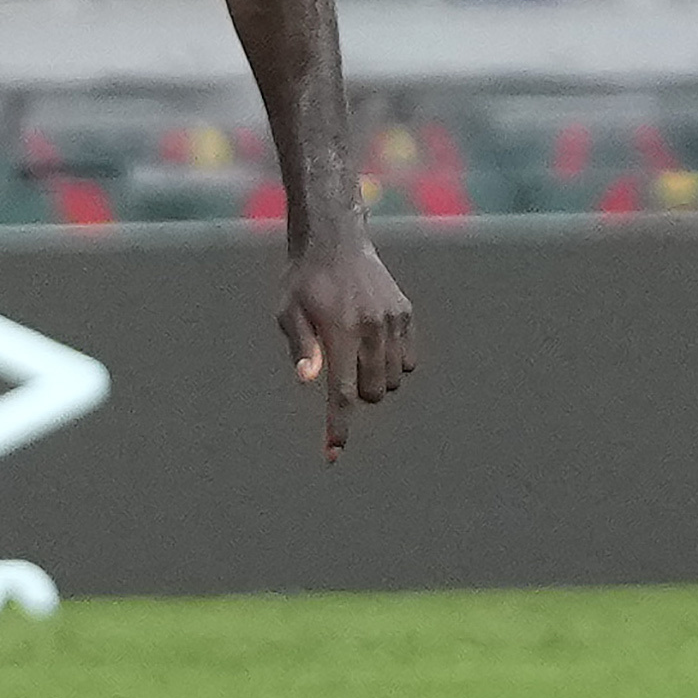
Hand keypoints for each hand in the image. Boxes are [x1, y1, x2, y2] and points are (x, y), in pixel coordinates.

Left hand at [278, 230, 414, 460]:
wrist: (334, 243)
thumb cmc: (303, 283)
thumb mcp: (288, 312)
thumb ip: (301, 346)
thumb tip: (308, 380)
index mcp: (339, 331)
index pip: (340, 392)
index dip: (337, 426)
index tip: (332, 454)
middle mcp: (371, 329)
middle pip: (372, 393)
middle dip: (356, 393)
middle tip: (338, 368)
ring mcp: (393, 322)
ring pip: (393, 380)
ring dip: (375, 380)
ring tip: (354, 353)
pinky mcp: (406, 315)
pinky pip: (409, 361)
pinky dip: (393, 364)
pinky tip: (372, 343)